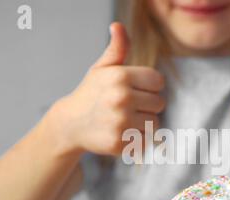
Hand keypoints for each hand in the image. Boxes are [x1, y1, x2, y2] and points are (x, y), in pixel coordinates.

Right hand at [48, 22, 164, 155]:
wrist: (70, 124)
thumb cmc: (91, 93)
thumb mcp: (102, 69)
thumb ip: (117, 49)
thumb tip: (118, 26)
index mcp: (120, 76)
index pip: (158, 82)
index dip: (149, 87)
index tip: (136, 91)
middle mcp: (121, 98)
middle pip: (159, 103)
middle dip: (147, 106)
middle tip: (127, 108)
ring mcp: (120, 122)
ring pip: (155, 123)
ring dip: (144, 123)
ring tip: (125, 121)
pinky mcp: (119, 143)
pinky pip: (146, 140)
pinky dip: (138, 140)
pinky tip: (122, 133)